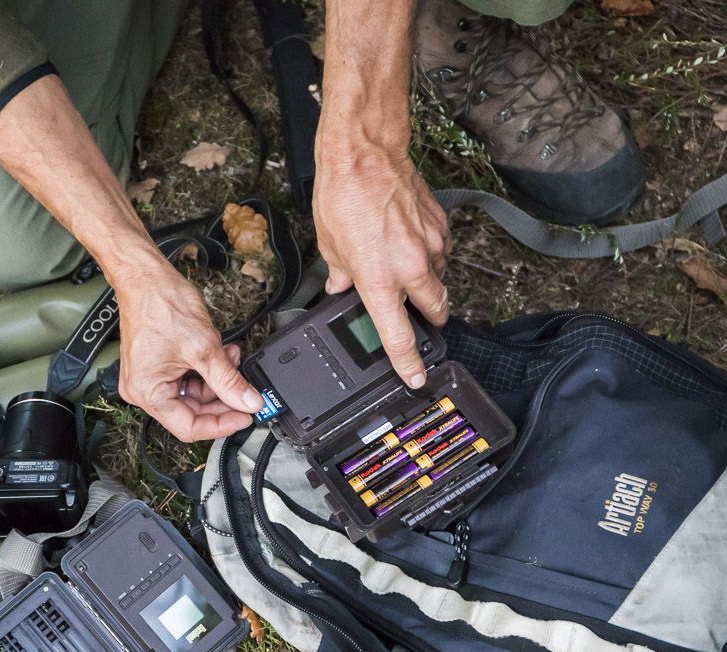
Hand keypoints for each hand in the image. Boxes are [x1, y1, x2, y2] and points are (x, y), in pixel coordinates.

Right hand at [115, 264, 263, 441]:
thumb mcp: (204, 347)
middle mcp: (143, 390)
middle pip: (191, 412)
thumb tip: (249, 402)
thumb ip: (229, 380)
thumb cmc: (159, 304)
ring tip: (233, 360)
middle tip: (247, 392)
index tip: (245, 416)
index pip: (189, 427)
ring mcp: (148, 377)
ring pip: (192, 394)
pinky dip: (206, 370)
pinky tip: (220, 354)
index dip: (221, 424)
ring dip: (217, 380)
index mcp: (147, 392)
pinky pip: (185, 378)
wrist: (145, 276)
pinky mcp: (156, 365)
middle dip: (222, 398)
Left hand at [313, 145, 450, 387]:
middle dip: (429, 319)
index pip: (399, 337)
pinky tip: (410, 243)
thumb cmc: (342, 197)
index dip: (408, 363)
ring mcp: (430, 245)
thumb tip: (341, 286)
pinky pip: (441, 250)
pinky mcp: (441, 224)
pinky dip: (430, 253)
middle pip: (435, 310)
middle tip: (419, 319)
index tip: (415, 377)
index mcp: (379, 281)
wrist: (365, 154)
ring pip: (440, 278)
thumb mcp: (329, 246)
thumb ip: (340, 273)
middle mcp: (410, 268)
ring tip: (407, 272)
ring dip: (427, 283)